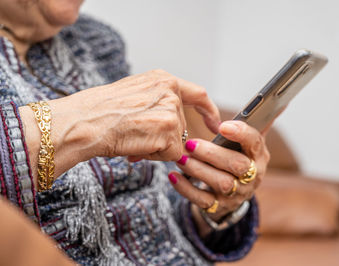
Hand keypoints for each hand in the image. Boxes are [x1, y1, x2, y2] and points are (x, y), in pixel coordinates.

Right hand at [20, 69, 219, 184]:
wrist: (84, 123)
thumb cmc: (100, 112)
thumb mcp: (134, 95)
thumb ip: (158, 103)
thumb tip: (175, 127)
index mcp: (162, 79)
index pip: (198, 94)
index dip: (209, 111)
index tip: (215, 124)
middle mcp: (169, 90)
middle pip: (182, 125)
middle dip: (165, 138)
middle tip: (138, 139)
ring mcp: (170, 109)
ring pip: (176, 141)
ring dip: (156, 147)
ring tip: (132, 140)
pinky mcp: (168, 130)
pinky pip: (172, 154)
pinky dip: (155, 156)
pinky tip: (135, 147)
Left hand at [168, 120, 269, 234]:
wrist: (232, 197)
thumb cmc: (237, 161)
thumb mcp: (250, 145)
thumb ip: (257, 124)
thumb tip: (281, 102)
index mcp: (259, 156)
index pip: (255, 143)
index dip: (240, 134)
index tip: (222, 126)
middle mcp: (252, 176)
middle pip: (237, 165)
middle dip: (213, 154)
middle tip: (191, 143)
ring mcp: (236, 194)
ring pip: (221, 183)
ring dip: (198, 170)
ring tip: (180, 157)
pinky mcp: (219, 207)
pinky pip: (203, 200)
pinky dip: (186, 188)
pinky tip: (174, 175)